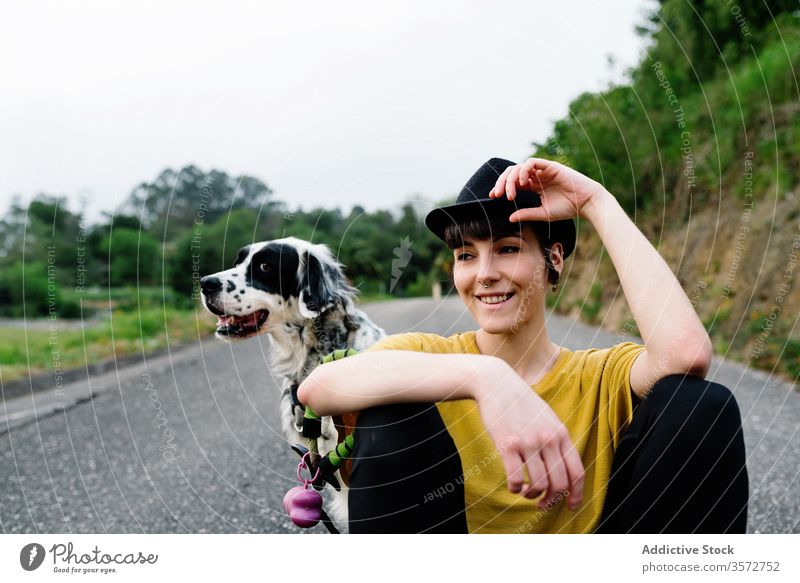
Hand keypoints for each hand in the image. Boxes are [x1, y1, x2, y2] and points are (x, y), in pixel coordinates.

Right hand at [472, 362, 584, 510]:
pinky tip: (512, 485)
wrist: (496, 383)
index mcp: (561, 433)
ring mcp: (528, 442)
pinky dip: (515, 489)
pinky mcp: (507, 445)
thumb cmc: (521, 403)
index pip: (577, 472)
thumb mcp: (547, 418)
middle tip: (542, 504)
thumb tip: (564, 468)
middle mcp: (548, 439)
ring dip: (532, 496)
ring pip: (539, 485)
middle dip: (551, 500)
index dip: (577, 494)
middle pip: (559, 484)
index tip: (571, 507)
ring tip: (526, 493)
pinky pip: (516, 479)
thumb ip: (557, 440)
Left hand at [488, 157, 608, 222]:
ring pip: (519, 167)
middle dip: (502, 183)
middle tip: (498, 195)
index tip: (493, 196)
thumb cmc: (567, 208)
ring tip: (510, 193)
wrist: (585, 203)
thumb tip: (510, 218)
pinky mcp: (550, 166)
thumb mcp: (542, 213)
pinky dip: (524, 170)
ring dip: (511, 179)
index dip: (501, 187)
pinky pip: (532, 162)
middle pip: (512, 173)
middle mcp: (536, 176)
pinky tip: (522, 182)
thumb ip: (526, 214)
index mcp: (533, 186)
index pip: (512, 182)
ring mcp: (542, 170)